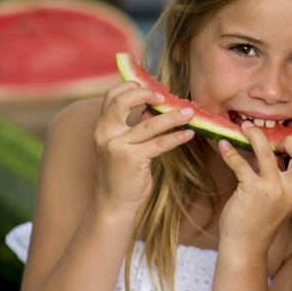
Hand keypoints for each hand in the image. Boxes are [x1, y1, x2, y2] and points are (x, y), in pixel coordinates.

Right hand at [92, 81, 194, 213]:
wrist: (114, 203)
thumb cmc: (122, 173)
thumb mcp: (124, 145)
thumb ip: (136, 126)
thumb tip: (155, 107)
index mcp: (102, 127)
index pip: (112, 96)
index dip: (131, 86)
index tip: (151, 88)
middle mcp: (105, 134)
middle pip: (122, 101)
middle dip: (146, 93)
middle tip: (166, 97)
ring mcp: (117, 146)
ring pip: (149, 123)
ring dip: (172, 117)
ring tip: (189, 113)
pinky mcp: (132, 159)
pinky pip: (159, 143)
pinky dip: (176, 137)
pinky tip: (188, 135)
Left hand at [216, 121, 291, 255]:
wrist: (246, 246)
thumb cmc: (260, 220)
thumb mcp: (283, 201)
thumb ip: (286, 179)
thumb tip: (275, 151)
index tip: (287, 147)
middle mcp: (291, 190)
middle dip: (290, 140)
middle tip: (274, 141)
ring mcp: (273, 190)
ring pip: (267, 151)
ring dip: (255, 135)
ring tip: (245, 126)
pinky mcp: (252, 191)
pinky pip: (241, 164)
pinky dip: (230, 153)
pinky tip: (223, 146)